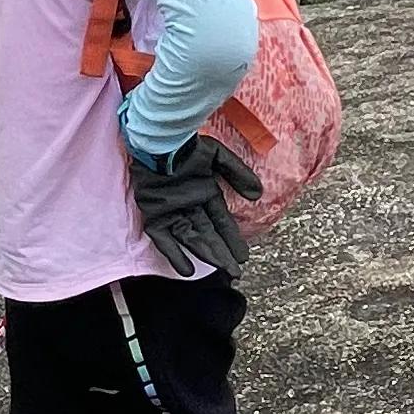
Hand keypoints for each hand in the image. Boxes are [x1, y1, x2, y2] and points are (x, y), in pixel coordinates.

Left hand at [131, 133, 261, 278]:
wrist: (159, 141)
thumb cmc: (187, 145)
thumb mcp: (218, 156)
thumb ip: (237, 173)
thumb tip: (258, 194)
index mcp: (205, 193)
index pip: (221, 222)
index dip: (232, 239)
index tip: (243, 255)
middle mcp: (190, 207)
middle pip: (208, 235)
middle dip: (222, 254)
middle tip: (236, 272)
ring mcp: (172, 212)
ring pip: (191, 240)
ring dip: (206, 255)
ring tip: (222, 270)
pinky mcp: (155, 215)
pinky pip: (165, 240)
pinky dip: (175, 254)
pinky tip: (187, 270)